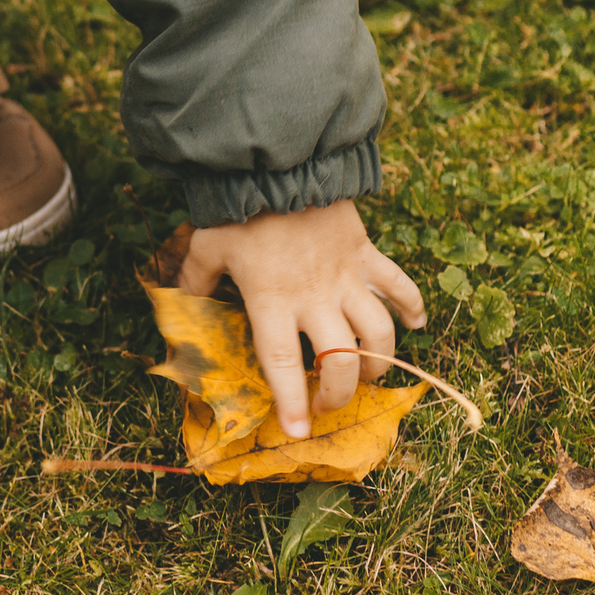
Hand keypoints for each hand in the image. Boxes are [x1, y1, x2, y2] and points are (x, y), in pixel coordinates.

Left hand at [180, 199, 426, 438]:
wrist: (283, 162)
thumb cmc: (240, 208)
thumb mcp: (206, 245)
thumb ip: (195, 281)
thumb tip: (178, 302)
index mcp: (272, 300)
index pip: (285, 363)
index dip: (293, 401)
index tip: (299, 432)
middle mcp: (314, 297)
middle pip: (339, 360)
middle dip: (340, 393)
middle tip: (329, 406)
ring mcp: (345, 276)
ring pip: (377, 332)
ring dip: (378, 361)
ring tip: (367, 375)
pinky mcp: (366, 254)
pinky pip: (398, 284)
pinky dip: (412, 305)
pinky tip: (416, 324)